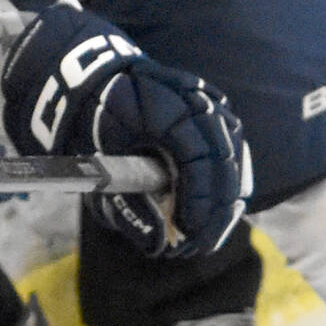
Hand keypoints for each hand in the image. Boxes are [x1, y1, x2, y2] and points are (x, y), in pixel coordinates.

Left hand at [2, 4, 249, 258]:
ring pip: (234, 155)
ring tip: (206, 234)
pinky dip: (226, 180)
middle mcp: (192, 98)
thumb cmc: (91, 125)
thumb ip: (125, 204)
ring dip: (225, 199)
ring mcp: (207, 99)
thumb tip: (159, 243)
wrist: (91, 80)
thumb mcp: (97, 167)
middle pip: (224, 160)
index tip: (188, 234)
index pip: (198, 159)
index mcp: (161, 107)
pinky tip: (216, 209)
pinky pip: (232, 147)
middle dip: (215, 210)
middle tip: (198, 245)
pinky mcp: (213, 107)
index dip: (199, 202)